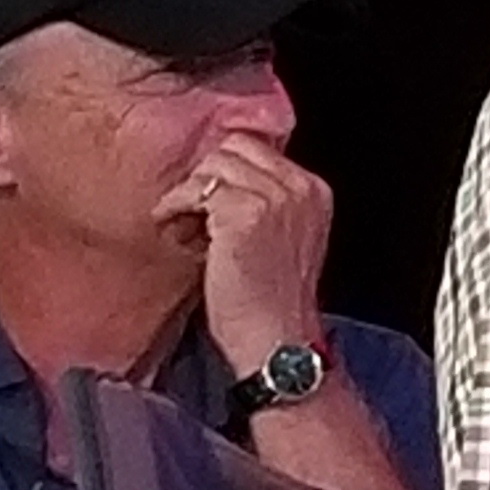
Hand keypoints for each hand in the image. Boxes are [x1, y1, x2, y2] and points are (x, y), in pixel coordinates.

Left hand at [149, 134, 334, 367]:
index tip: (205, 201)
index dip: (225, 172)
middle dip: (206, 177)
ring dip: (189, 192)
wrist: (276, 341)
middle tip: (189, 211)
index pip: (259, 148)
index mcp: (315, 191)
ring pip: (214, 164)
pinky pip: (198, 190)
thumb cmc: (272, 302)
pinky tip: (175, 231)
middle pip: (235, 147)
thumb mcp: (286, 241)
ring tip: (181, 224)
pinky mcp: (245, 214)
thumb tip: (222, 182)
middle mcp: (301, 187)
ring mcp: (276, 198)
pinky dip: (177, 207)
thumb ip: (270, 204)